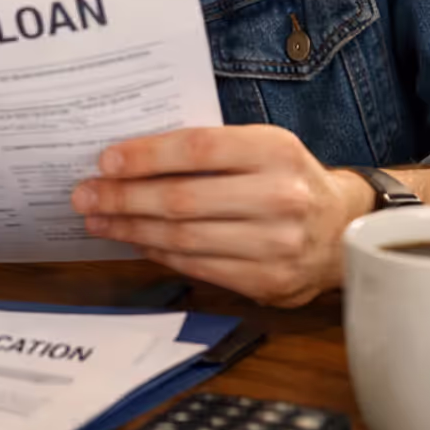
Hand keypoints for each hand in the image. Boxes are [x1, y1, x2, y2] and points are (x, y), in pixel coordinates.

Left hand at [70, 125, 374, 307]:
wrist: (343, 228)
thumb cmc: (286, 178)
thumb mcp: (260, 146)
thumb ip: (208, 149)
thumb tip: (129, 158)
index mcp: (275, 150)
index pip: (197, 149)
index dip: (146, 156)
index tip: (105, 160)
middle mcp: (281, 196)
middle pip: (183, 200)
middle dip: (123, 198)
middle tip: (85, 194)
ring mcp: (278, 245)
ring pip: (184, 239)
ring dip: (131, 229)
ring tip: (98, 220)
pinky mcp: (270, 282)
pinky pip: (198, 267)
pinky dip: (159, 254)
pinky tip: (135, 241)